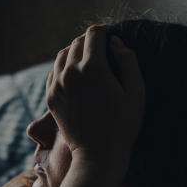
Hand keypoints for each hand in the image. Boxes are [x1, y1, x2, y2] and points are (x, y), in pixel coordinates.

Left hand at [45, 25, 144, 164]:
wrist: (97, 155)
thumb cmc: (123, 125)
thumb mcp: (136, 91)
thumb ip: (128, 61)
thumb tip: (115, 42)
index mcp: (92, 67)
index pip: (94, 34)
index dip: (105, 31)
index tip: (112, 36)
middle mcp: (70, 73)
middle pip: (77, 42)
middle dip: (91, 41)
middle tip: (103, 48)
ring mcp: (57, 86)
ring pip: (63, 55)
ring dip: (76, 52)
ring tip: (89, 60)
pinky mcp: (51, 98)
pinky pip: (54, 72)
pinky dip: (64, 67)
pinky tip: (76, 75)